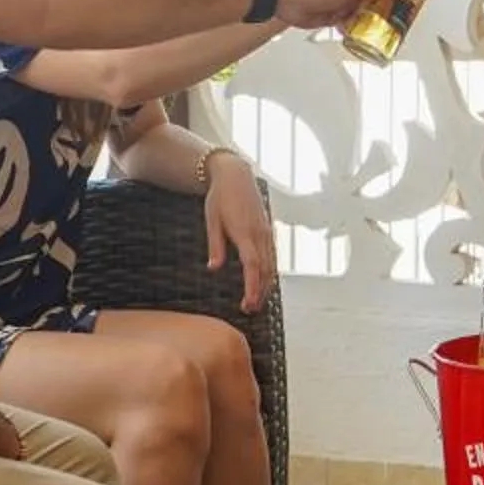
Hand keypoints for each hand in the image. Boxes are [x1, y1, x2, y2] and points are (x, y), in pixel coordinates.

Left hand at [201, 150, 275, 311]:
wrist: (235, 174)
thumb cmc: (220, 197)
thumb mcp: (212, 220)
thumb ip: (215, 245)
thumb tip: (214, 268)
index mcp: (245, 232)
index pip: (253, 266)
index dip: (252, 287)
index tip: (248, 303)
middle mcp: (260, 234)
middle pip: (265, 270)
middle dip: (259, 292)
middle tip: (249, 309)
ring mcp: (266, 231)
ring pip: (271, 264)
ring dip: (265, 284)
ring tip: (255, 301)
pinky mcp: (267, 230)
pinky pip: (272, 255)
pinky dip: (268, 272)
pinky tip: (262, 281)